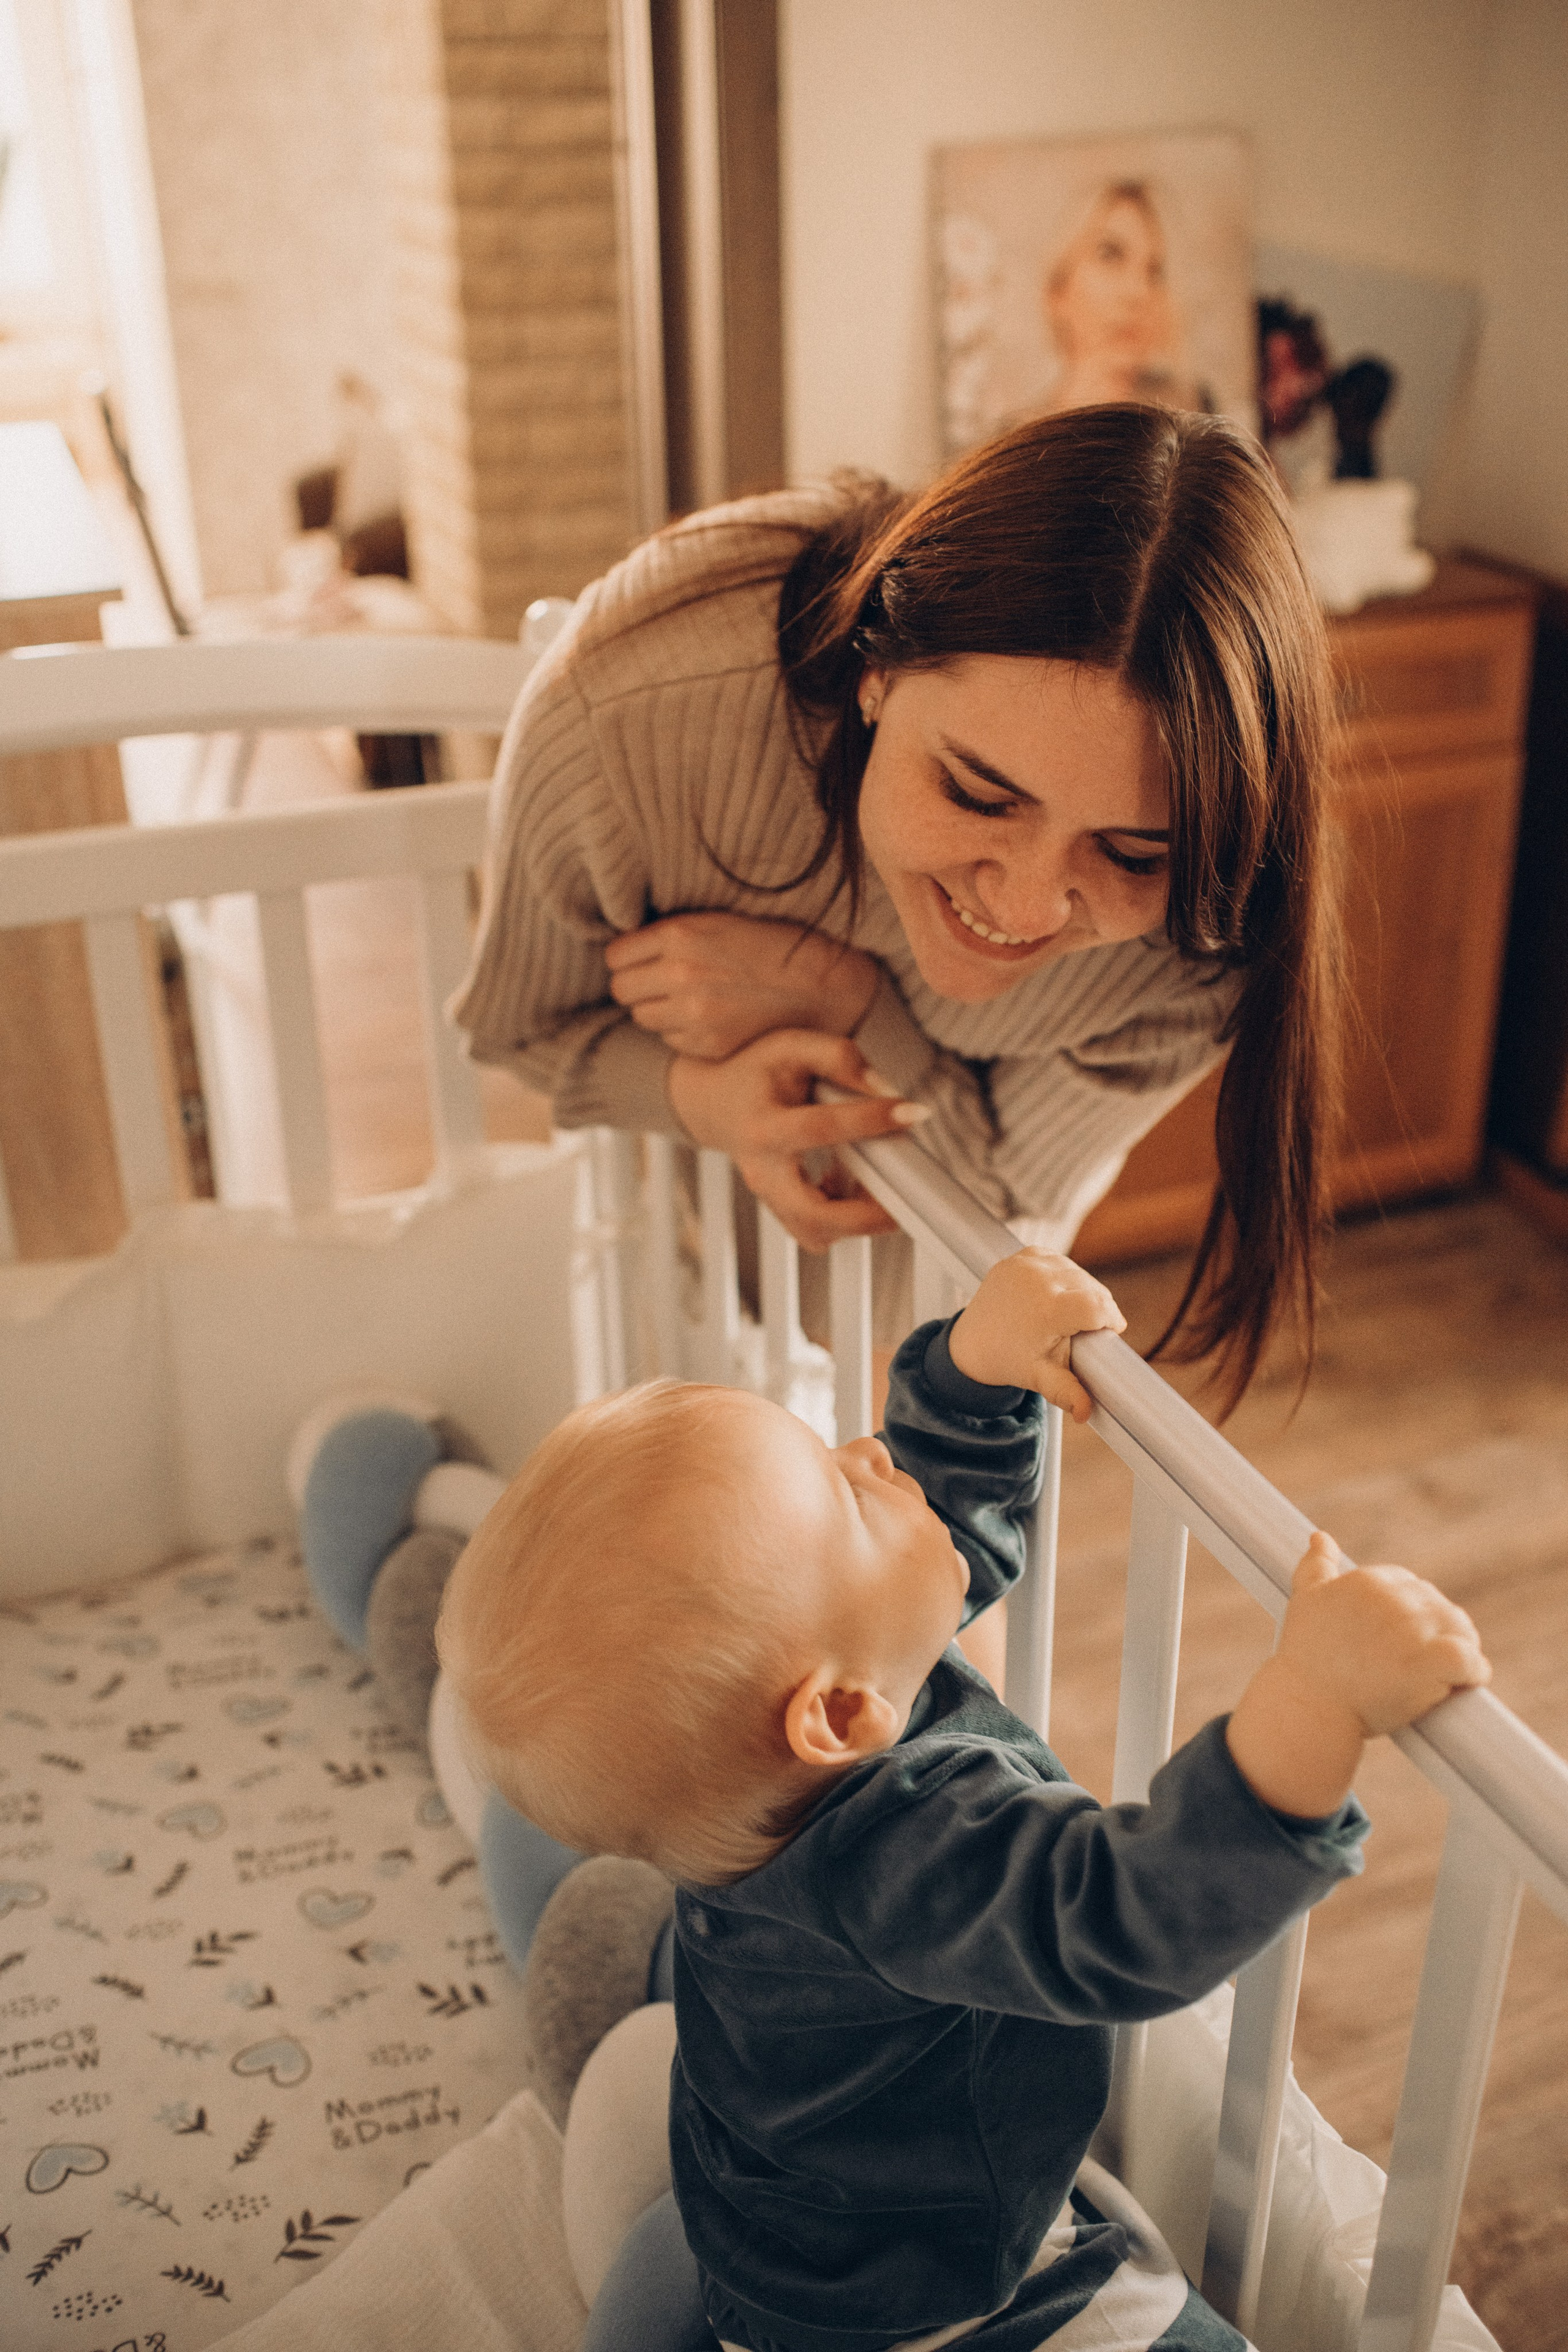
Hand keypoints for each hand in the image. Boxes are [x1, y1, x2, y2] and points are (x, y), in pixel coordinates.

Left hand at [605, 912, 880, 1060]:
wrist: (819, 985)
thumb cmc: (770, 946)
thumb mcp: (718, 921)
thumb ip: (672, 934)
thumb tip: (628, 948)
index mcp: (681, 935)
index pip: (616, 956)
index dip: (628, 959)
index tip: (641, 960)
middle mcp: (681, 974)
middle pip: (622, 990)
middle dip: (637, 986)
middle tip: (661, 983)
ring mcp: (694, 1014)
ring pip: (642, 1018)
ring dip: (658, 1010)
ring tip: (689, 999)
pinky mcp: (707, 1044)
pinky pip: (670, 1040)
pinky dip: (682, 1032)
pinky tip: (710, 1018)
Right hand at [668, 1029, 927, 1250]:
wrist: (715, 1104)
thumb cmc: (755, 1072)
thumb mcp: (791, 1046)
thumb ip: (838, 1057)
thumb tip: (884, 1087)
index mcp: (763, 1126)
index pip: (820, 1128)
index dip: (871, 1120)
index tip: (913, 1111)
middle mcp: (762, 1170)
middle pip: (812, 1214)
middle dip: (864, 1215)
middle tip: (903, 1194)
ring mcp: (769, 1197)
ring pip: (817, 1233)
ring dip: (857, 1218)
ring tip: (876, 1179)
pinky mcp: (781, 1212)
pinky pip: (818, 1232)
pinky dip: (845, 1218)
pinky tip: (852, 1182)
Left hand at [946, 1249, 1125, 1421]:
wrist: (973, 1343)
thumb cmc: (1009, 1360)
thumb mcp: (1040, 1378)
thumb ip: (1067, 1392)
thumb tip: (1085, 1413)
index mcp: (1048, 1309)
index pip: (1099, 1306)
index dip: (1111, 1319)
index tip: (1112, 1331)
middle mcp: (1038, 1280)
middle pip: (1092, 1288)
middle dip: (1098, 1307)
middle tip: (1090, 1328)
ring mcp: (1026, 1265)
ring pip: (1077, 1272)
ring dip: (1082, 1290)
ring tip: (1072, 1313)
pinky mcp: (1020, 1256)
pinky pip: (1057, 1261)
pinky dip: (1063, 1274)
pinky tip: (1056, 1293)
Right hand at [1226, 1534, 1491, 1816]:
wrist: (1308, 1709)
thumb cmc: (1306, 1660)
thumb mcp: (1305, 1602)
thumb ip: (1316, 1567)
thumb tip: (1319, 1536)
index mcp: (1367, 1580)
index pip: (1411, 1586)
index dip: (1412, 1616)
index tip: (1401, 1643)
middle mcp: (1393, 1598)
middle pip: (1439, 1606)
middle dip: (1436, 1632)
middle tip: (1421, 1665)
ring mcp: (1414, 1628)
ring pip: (1461, 1629)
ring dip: (1461, 1650)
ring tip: (1446, 1676)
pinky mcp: (1432, 1662)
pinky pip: (1471, 1659)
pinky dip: (1475, 1672)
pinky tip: (1465, 1682)